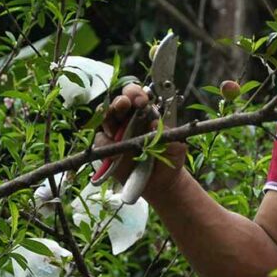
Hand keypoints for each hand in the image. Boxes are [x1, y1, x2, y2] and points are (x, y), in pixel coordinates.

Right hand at [94, 82, 186, 201]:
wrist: (160, 182)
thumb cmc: (169, 158)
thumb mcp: (175, 146)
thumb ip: (168, 134)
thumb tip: (154, 123)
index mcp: (145, 114)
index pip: (137, 96)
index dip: (136, 94)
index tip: (140, 101)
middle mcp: (128, 120)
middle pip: (118, 103)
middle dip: (120, 101)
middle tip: (123, 105)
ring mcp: (117, 134)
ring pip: (106, 119)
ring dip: (109, 121)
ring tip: (116, 132)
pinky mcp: (107, 149)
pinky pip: (101, 140)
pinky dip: (106, 144)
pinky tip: (115, 153)